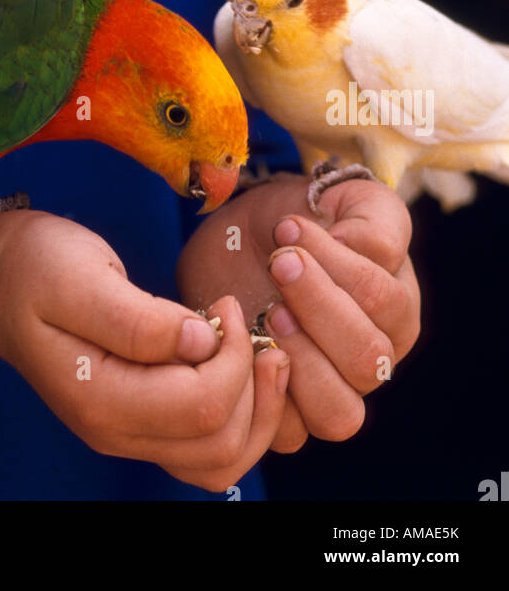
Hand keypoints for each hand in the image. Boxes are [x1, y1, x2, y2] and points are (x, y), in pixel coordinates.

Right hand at [0, 208, 290, 491]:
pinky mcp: (142, 425)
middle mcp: (115, 433)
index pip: (202, 406)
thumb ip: (140, 321)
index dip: (233, 356)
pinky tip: (239, 368)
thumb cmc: (38, 268)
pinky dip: (241, 417)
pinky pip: (209, 451)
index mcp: (99, 400)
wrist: (3, 283)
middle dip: (251, 382)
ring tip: (255, 348)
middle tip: (240, 320)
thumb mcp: (81, 277)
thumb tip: (203, 342)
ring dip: (256, 407)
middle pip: (221, 442)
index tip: (223, 302)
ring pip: (224, 459)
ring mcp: (129, 435)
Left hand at [175, 172, 420, 452]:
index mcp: (395, 309)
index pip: (383, 301)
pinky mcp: (287, 415)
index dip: (336, 265)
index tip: (288, 229)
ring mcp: (333, 392)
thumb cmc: (296, 218)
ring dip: (302, 361)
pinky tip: (245, 344)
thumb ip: (373, 218)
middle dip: (317, 306)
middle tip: (277, 264)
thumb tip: (362, 247)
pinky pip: (290, 435)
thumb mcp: (340, 197)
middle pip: (367, 359)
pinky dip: (266, 395)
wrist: (236, 244)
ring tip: (268, 313)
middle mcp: (373, 359)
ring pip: (340, 413)